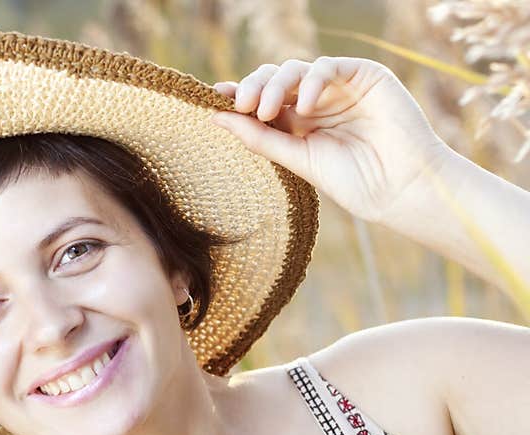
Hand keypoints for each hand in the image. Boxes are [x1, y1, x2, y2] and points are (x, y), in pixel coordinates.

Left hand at [210, 56, 452, 224]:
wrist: (401, 188)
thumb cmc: (353, 181)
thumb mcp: (297, 159)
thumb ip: (259, 137)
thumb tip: (215, 118)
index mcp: (298, 124)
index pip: (262, 101)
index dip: (238, 96)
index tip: (214, 99)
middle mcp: (315, 102)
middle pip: (273, 80)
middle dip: (253, 88)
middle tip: (243, 106)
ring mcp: (339, 88)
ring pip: (295, 69)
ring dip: (275, 85)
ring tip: (266, 111)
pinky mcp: (364, 76)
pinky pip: (327, 66)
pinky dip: (311, 81)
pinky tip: (305, 105)